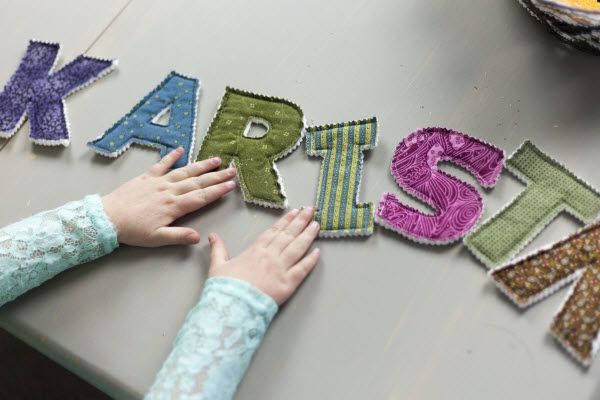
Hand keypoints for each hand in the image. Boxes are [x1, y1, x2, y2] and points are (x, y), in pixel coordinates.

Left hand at [102, 147, 235, 246]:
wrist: (107, 218)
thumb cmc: (132, 231)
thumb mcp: (156, 239)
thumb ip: (179, 237)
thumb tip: (199, 237)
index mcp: (173, 207)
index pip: (201, 197)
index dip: (217, 191)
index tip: (231, 185)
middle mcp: (169, 191)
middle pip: (197, 182)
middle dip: (216, 176)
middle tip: (232, 170)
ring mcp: (158, 182)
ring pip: (184, 172)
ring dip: (201, 165)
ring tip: (216, 160)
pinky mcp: (146, 177)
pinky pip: (161, 165)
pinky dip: (171, 156)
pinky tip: (180, 150)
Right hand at [208, 207, 320, 304]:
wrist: (232, 307)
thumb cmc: (224, 289)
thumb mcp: (217, 265)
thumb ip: (218, 249)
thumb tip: (212, 235)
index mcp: (255, 251)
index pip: (274, 231)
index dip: (285, 221)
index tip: (294, 211)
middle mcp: (270, 257)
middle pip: (288, 235)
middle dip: (301, 221)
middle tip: (311, 210)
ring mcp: (280, 269)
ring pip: (298, 248)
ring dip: (308, 235)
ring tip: (316, 224)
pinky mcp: (288, 284)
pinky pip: (302, 269)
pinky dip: (311, 260)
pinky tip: (318, 252)